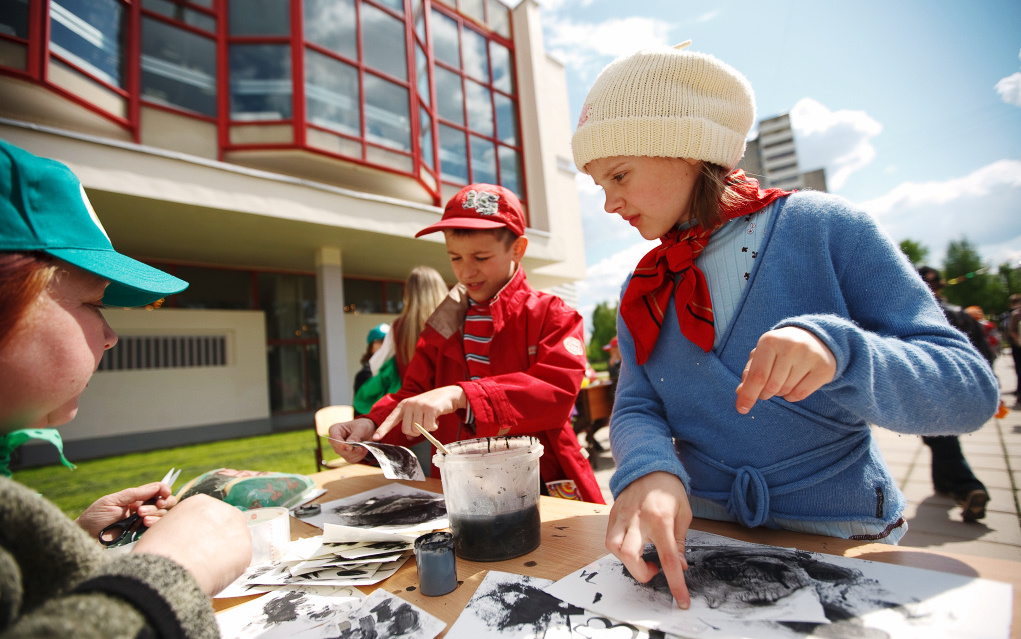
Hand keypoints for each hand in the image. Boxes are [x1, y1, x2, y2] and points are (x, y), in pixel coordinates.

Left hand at [75, 482, 177, 537]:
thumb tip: (156, 486)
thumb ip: (134, 493)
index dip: (164, 490)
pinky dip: (154, 523)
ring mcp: (142, 522)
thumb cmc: (95, 516)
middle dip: (160, 503)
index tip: (164, 493)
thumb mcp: (113, 501)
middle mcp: (141, 509)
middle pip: (164, 503)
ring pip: (162, 515)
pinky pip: (156, 528)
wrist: (85, 537)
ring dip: (155, 513)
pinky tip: (145, 523)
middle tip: (149, 507)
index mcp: (135, 498)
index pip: (156, 491)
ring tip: (141, 517)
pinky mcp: (141, 534)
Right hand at [132, 494, 250, 595]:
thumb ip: (181, 528)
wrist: (169, 571)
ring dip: (225, 554)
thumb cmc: (158, 554)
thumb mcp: (163, 529)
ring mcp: (237, 529)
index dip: (204, 532)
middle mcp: (223, 510)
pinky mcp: (246, 550)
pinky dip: (229, 570)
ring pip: (235, 542)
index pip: (209, 515)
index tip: (199, 543)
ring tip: (207, 568)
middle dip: (219, 539)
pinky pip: (240, 560)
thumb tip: (185, 539)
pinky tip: (214, 575)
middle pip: (227, 524)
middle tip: (206, 557)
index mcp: (200, 502)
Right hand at [327, 418, 376, 462]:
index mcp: (335, 429)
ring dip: (357, 452)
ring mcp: (339, 449)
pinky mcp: (345, 456)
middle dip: (352, 450)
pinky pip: (351, 459)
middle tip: (361, 446)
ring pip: (346, 456)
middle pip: (339, 449)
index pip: (333, 438)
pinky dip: (359, 456)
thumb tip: (349, 445)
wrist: (367, 432)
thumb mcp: (361, 428)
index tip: (349, 448)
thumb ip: (355, 436)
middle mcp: (335, 440)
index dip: (340, 444)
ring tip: (363, 445)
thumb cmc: (362, 426)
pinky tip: (362, 449)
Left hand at [373, 385, 466, 439]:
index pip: (391, 419)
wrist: (449, 395)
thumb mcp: (419, 413)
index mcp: (403, 405)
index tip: (375, 438)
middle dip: (417, 432)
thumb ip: (411, 423)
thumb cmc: (432, 405)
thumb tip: (408, 438)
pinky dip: (434, 426)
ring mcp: (419, 405)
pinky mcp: (429, 408)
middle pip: (407, 430)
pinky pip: (429, 427)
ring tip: (431, 418)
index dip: (383, 429)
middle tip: (424, 424)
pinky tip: (436, 418)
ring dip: (427, 428)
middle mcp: (409, 404)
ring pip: (418, 430)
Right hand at [605, 472, 691, 608]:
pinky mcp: (612, 515)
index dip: (676, 583)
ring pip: (613, 548)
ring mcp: (622, 516)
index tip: (682, 601)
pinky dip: (619, 549)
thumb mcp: (684, 514)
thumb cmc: (669, 490)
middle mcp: (638, 519)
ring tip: (640, 557)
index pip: (669, 559)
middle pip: (629, 556)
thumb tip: (680, 566)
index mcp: (661, 519)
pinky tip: (632, 545)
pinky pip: (609, 538)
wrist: (649, 466)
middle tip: (654, 570)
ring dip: (627, 561)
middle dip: (641, 574)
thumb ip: (680, 541)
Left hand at [735, 326, 835, 414]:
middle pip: (771, 386)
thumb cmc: (780, 350)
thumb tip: (740, 393)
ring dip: (779, 393)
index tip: (742, 409)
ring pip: (786, 391)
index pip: (757, 376)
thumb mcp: (762, 354)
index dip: (748, 395)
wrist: (814, 339)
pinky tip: (794, 384)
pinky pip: (800, 395)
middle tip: (767, 388)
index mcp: (770, 341)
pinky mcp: (824, 368)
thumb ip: (750, 373)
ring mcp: (809, 356)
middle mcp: (790, 346)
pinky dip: (792, 396)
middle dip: (765, 393)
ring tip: (783, 379)